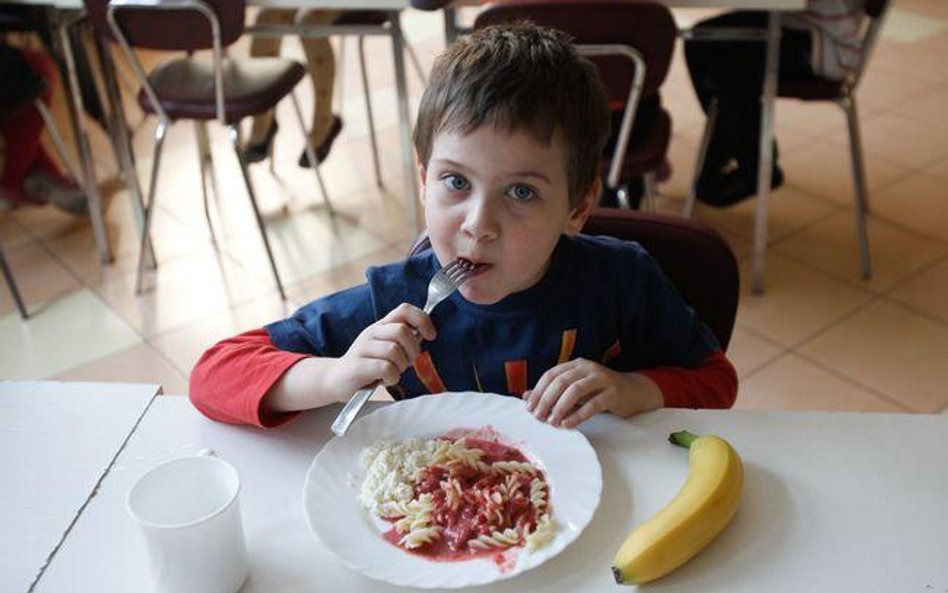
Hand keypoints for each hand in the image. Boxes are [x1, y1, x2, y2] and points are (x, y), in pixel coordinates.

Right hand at [332, 303, 436, 396]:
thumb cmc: (368, 365)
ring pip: (395, 350)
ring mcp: (362, 348)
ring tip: (392, 372)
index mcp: (381, 326)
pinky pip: (386, 368)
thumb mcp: (386, 347)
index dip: (422, 320)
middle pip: (402, 331)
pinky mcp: (357, 366)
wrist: (336, 380)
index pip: (404, 310)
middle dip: (412, 350)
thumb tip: (425, 333)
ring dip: (400, 366)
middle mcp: (371, 333)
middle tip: (406, 363)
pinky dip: (392, 377)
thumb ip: (403, 339)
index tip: (430, 336)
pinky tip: (384, 380)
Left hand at [523, 358, 662, 428]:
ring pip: (575, 390)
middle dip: (546, 400)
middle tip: (537, 417)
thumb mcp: (575, 391)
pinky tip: (568, 424)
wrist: (634, 392)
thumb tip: (525, 397)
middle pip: (561, 382)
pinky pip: (592, 404)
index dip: (538, 391)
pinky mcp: (613, 393)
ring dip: (560, 407)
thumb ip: (553, 393)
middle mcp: (588, 368)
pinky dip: (578, 415)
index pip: (551, 374)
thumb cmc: (600, 392)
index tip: (529, 408)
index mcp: (576, 365)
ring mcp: (602, 379)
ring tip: (552, 422)